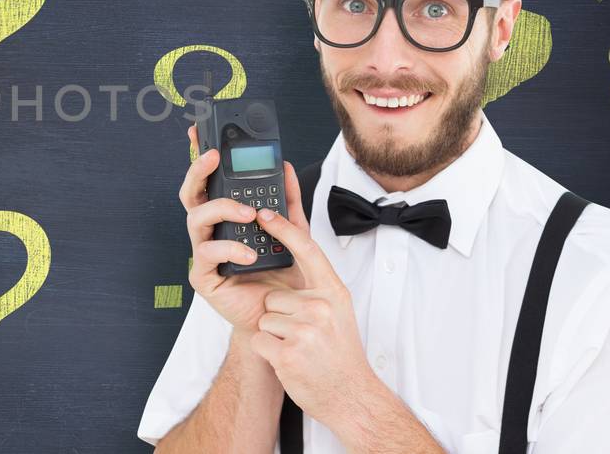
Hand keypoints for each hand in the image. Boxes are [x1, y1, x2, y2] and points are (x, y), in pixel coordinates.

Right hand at [180, 125, 313, 335]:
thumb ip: (288, 203)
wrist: (283, 319)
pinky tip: (249, 252)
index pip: (210, 182)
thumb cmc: (281, 277)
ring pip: (195, 218)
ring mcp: (203, 252)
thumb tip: (286, 167)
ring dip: (222, 208)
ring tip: (249, 213)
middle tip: (214, 156)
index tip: (198, 130)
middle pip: (192, 193)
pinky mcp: (203, 276)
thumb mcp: (294, 234)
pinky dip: (230, 247)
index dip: (200, 156)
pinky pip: (206, 253)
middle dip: (198, 170)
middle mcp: (210, 231)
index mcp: (226, 217)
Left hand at [247, 180, 377, 419]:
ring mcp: (304, 330)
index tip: (265, 213)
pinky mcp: (287, 352)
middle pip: (274, 296)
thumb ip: (318, 288)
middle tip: (303, 336)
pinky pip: (259, 340)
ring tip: (299, 349)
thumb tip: (296, 260)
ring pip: (265, 319)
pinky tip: (289, 362)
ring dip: (274, 336)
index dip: (284, 228)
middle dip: (280, 316)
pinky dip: (268, 352)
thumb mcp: (338, 311)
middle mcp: (321, 307)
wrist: (350, 395)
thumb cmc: (340, 354)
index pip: (307, 250)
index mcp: (333, 293)